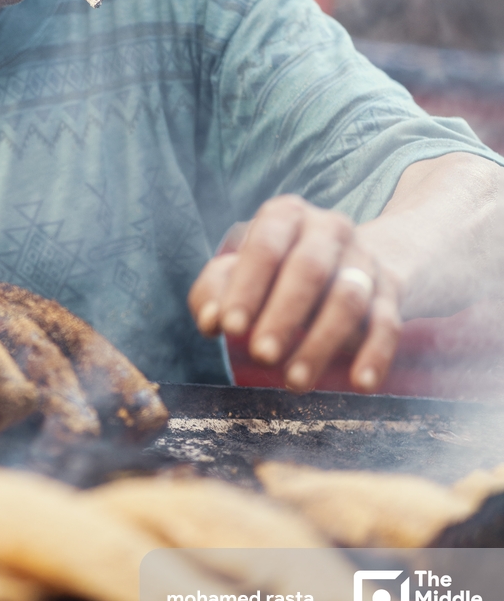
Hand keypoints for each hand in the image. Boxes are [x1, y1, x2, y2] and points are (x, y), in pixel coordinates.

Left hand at [187, 196, 401, 392]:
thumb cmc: (276, 269)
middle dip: (283, 315)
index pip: (266, 247)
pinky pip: (387, 324)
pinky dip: (376, 355)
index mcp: (286, 216)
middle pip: (310, 270)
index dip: (247, 287)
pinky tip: (361, 384)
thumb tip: (210, 321)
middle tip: (260, 355)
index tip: (229, 328)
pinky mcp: (390, 293)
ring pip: (348, 299)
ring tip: (295, 382)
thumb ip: (214, 293)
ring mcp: (364, 261)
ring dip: (321, 343)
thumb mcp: (241, 271)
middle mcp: (329, 231)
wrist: (349, 259)